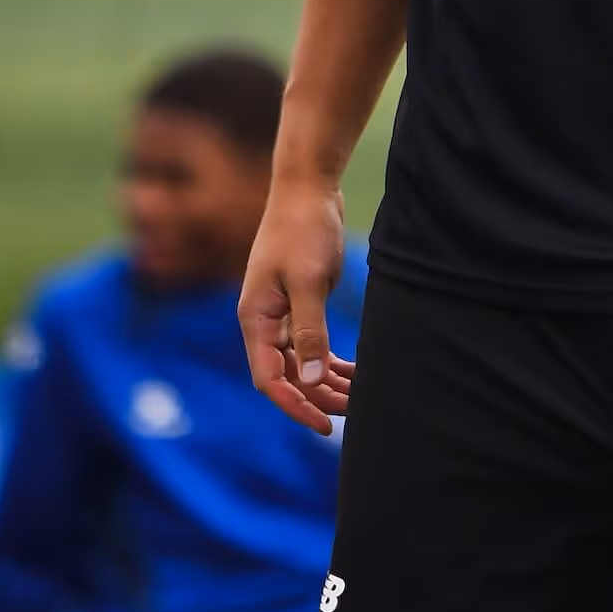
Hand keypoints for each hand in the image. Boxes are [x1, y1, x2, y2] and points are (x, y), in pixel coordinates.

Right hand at [238, 176, 353, 435]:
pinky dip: (329, 358)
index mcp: (256, 318)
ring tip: (356, 397)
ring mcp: (281, 312)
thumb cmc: (303, 229)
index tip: (323, 424)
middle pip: (286, 374)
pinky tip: (351, 371)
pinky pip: (311, 342)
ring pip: (301, 361)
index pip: (269, 379)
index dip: (295, 405)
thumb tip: (313, 379)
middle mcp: (264, 320)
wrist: (308, 187)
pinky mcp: (299, 301)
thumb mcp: (309, 280)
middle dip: (317, 396)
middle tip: (351, 412)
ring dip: (325, 381)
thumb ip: (310, 329)